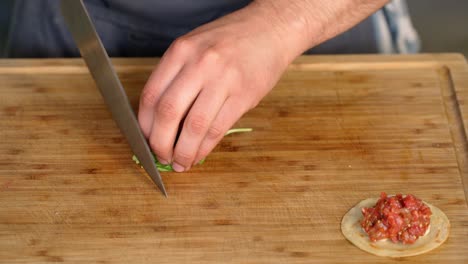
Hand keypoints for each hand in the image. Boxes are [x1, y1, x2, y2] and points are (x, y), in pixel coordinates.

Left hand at [138, 0, 389, 171]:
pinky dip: (205, 148)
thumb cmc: (231, 40)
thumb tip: (161, 119)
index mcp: (181, 51)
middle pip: (169, 112)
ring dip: (184, 151)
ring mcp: (223, 80)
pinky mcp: (244, 96)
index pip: (151, 95)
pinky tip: (199, 155)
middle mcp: (199, 64)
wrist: (271, 29)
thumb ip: (177, 76)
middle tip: (161, 156)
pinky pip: (218, 129)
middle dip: (160, 143)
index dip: (144, 125)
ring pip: (194, 126)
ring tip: (180, 162)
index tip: (145, 139)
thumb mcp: (196, 46)